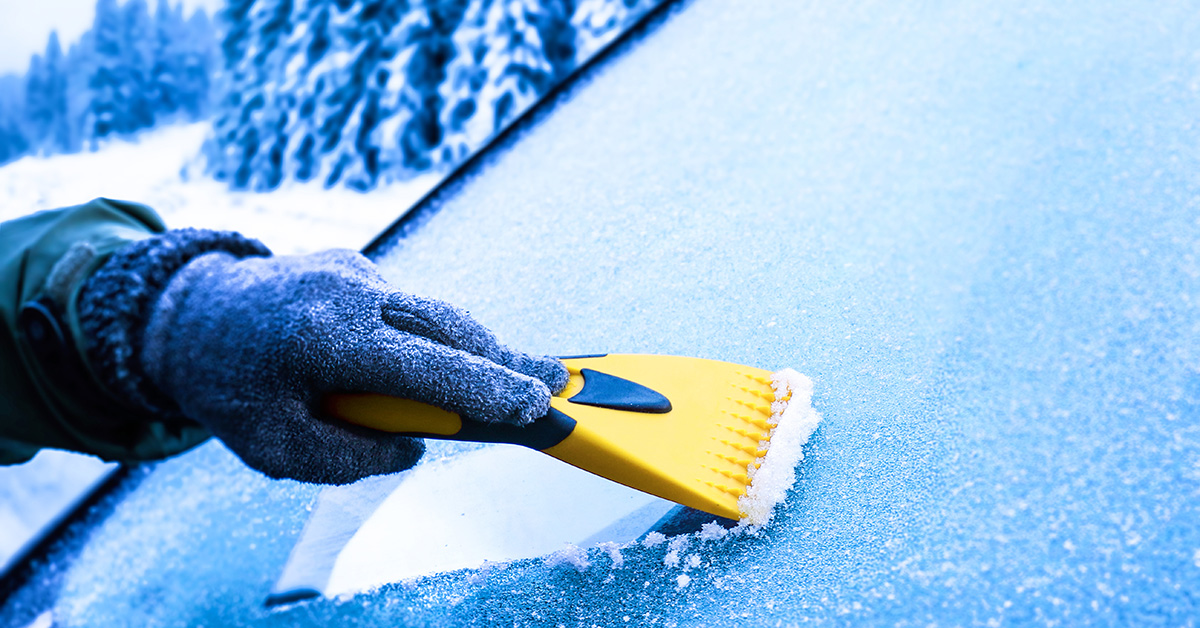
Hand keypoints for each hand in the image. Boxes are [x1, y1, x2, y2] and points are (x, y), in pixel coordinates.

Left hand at [140, 249, 567, 483]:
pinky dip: (424, 335)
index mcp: (324, 340)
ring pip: (432, 312)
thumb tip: (412, 446)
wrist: (183, 314)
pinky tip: (427, 360)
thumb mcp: (274, 449)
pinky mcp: (353, 262)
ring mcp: (352, 269)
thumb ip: (349, 458)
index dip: (488, 388)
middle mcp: (347, 293)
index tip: (538, 404)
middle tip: (557, 382)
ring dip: (470, 348)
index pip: (428, 368)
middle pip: (449, 326)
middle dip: (505, 359)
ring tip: (515, 377)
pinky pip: (403, 306)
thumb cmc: (229, 389)